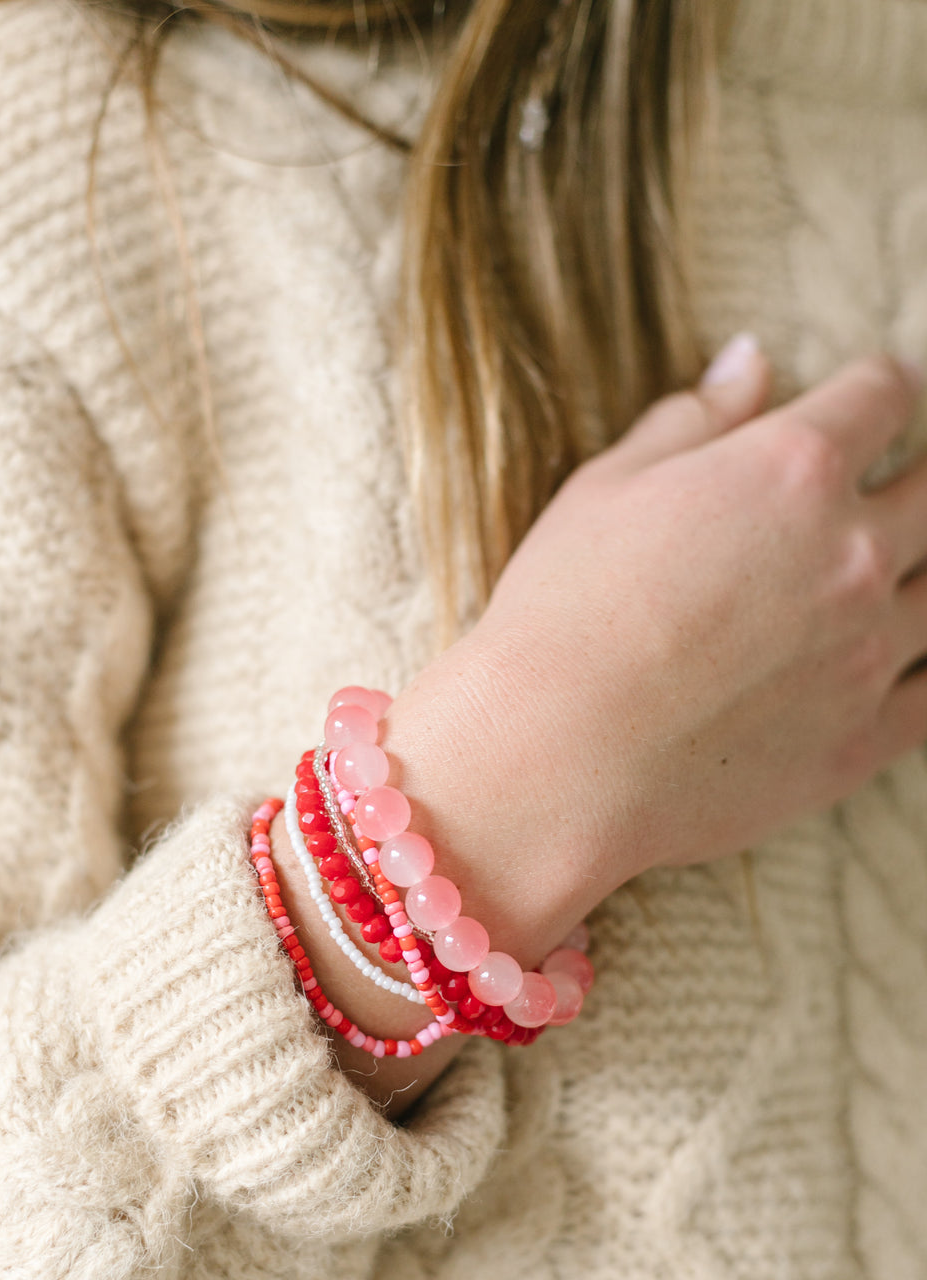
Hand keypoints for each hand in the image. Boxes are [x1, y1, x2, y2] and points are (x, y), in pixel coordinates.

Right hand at [382, 345, 926, 966]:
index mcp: (794, 469)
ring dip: (922, 572)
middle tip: (899, 484)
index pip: (882, 395)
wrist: (550, 762)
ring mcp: (868, 651)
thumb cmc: (560, 615)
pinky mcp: (861, 741)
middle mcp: (853, 552)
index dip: (879, 388)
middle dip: (923, 476)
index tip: (873, 396)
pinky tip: (902, 661)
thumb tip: (751, 359)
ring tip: (889, 575)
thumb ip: (692, 419)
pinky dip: (926, 671)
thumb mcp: (605, 490)